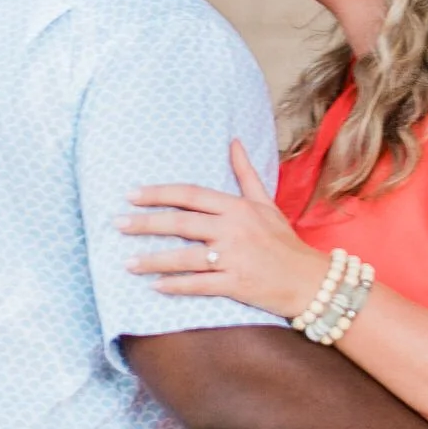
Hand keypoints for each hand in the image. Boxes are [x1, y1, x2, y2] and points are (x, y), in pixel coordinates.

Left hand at [120, 142, 329, 320]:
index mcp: (237, 207)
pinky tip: (156, 287)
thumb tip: (233, 141)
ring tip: (128, 262)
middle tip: (117, 223)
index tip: (132, 195)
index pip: (191, 195)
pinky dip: (177, 286)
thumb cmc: (284, 241)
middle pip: (182, 223)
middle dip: (146, 223)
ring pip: (185, 257)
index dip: (160, 194)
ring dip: (154, 260)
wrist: (309, 280)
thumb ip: (246, 173)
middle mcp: (233, 230)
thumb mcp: (266, 202)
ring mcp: (234, 258)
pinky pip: (200, 285)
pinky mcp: (236, 285)